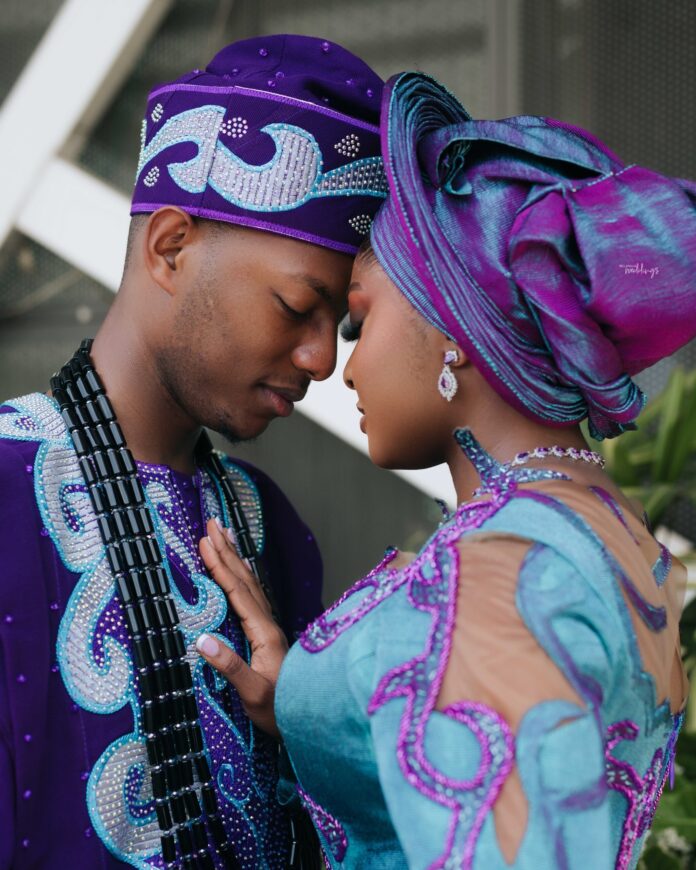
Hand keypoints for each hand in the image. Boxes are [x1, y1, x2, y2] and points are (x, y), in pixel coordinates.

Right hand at [196, 518, 287, 737]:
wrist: (308, 718)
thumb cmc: (280, 711)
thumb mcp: (253, 694)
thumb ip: (230, 667)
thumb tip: (202, 640)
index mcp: (264, 632)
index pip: (238, 591)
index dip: (221, 565)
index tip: (205, 541)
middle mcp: (269, 623)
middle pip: (245, 579)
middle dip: (227, 550)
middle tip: (212, 523)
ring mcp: (269, 627)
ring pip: (250, 583)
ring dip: (234, 558)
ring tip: (223, 534)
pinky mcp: (267, 634)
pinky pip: (252, 595)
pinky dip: (241, 576)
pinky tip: (239, 570)